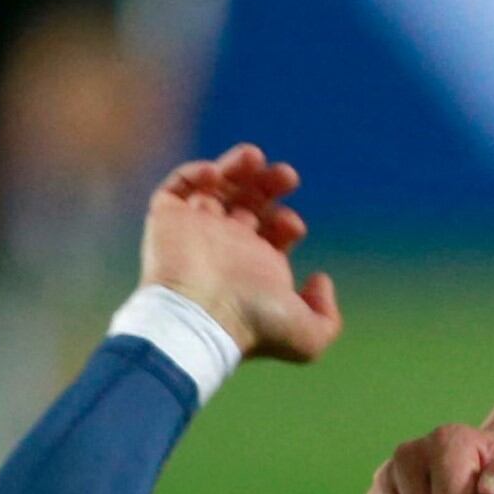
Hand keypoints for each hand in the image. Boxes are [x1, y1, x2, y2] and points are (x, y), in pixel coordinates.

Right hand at [141, 145, 342, 359]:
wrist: (198, 318)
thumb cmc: (250, 325)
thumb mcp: (307, 337)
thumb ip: (327, 316)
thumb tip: (320, 279)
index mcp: (254, 269)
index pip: (272, 234)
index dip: (287, 222)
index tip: (293, 226)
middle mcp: (225, 248)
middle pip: (248, 204)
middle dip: (269, 185)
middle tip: (288, 176)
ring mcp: (196, 231)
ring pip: (215, 188)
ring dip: (236, 167)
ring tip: (254, 156)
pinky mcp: (167, 219)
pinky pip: (177, 187)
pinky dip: (195, 172)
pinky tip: (215, 173)